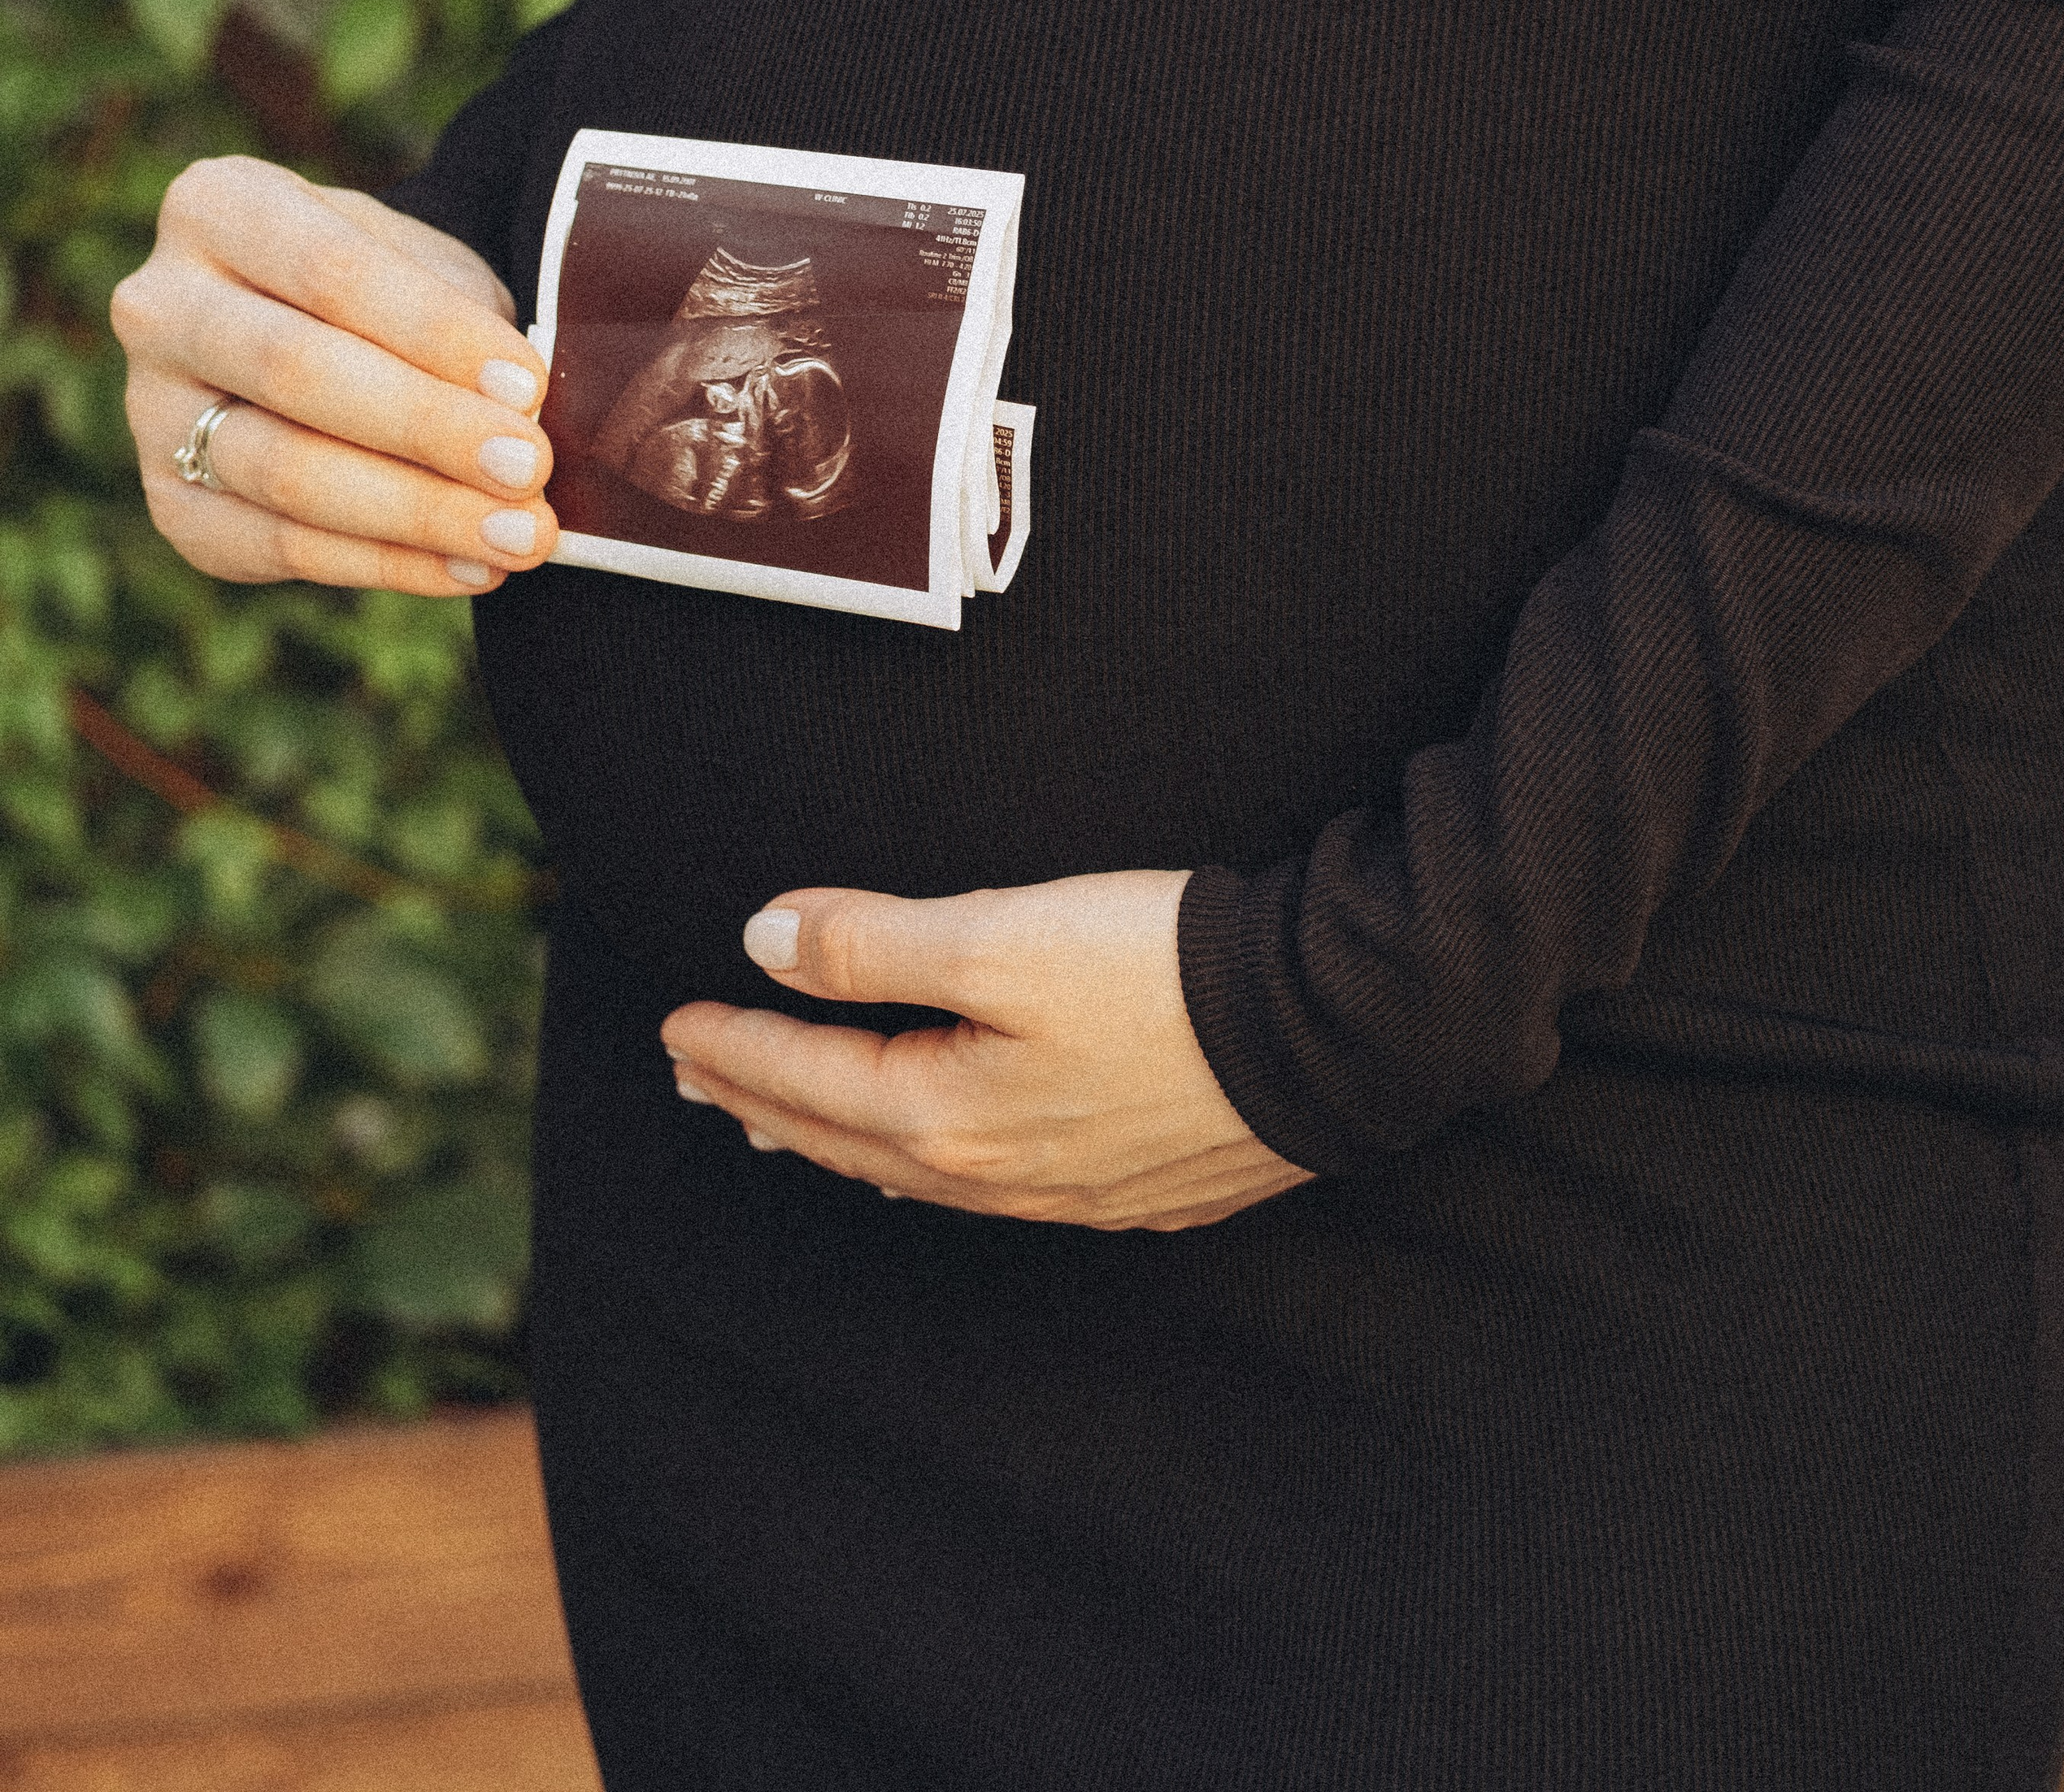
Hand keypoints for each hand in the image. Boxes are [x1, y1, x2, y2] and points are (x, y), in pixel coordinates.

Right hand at [111, 155, 557, 597]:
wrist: (318, 337)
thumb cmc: (385, 292)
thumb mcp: (423, 266)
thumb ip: (461, 322)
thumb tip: (522, 412)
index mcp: (219, 208)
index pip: (330, 271)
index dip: (433, 332)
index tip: (528, 385)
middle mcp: (160, 305)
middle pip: (295, 370)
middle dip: (426, 426)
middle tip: (528, 468)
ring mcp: (150, 411)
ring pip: (283, 471)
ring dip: (415, 512)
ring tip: (519, 535)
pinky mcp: (171, 505)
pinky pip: (278, 547)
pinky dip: (386, 565)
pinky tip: (468, 568)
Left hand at [659, 869, 1313, 1231]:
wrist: (1325, 1028)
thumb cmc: (1162, 975)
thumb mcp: (1000, 937)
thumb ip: (872, 944)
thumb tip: (764, 942)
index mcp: (948, 1116)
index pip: (809, 1081)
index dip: (737, 1045)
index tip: (676, 1022)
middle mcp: (996, 1173)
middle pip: (847, 1138)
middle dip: (763, 1101)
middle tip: (698, 1074)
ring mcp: (1065, 1189)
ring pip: (912, 1170)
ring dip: (835, 1137)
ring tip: (781, 1119)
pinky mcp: (1129, 1181)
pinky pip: (984, 1183)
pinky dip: (922, 1159)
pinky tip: (929, 1150)